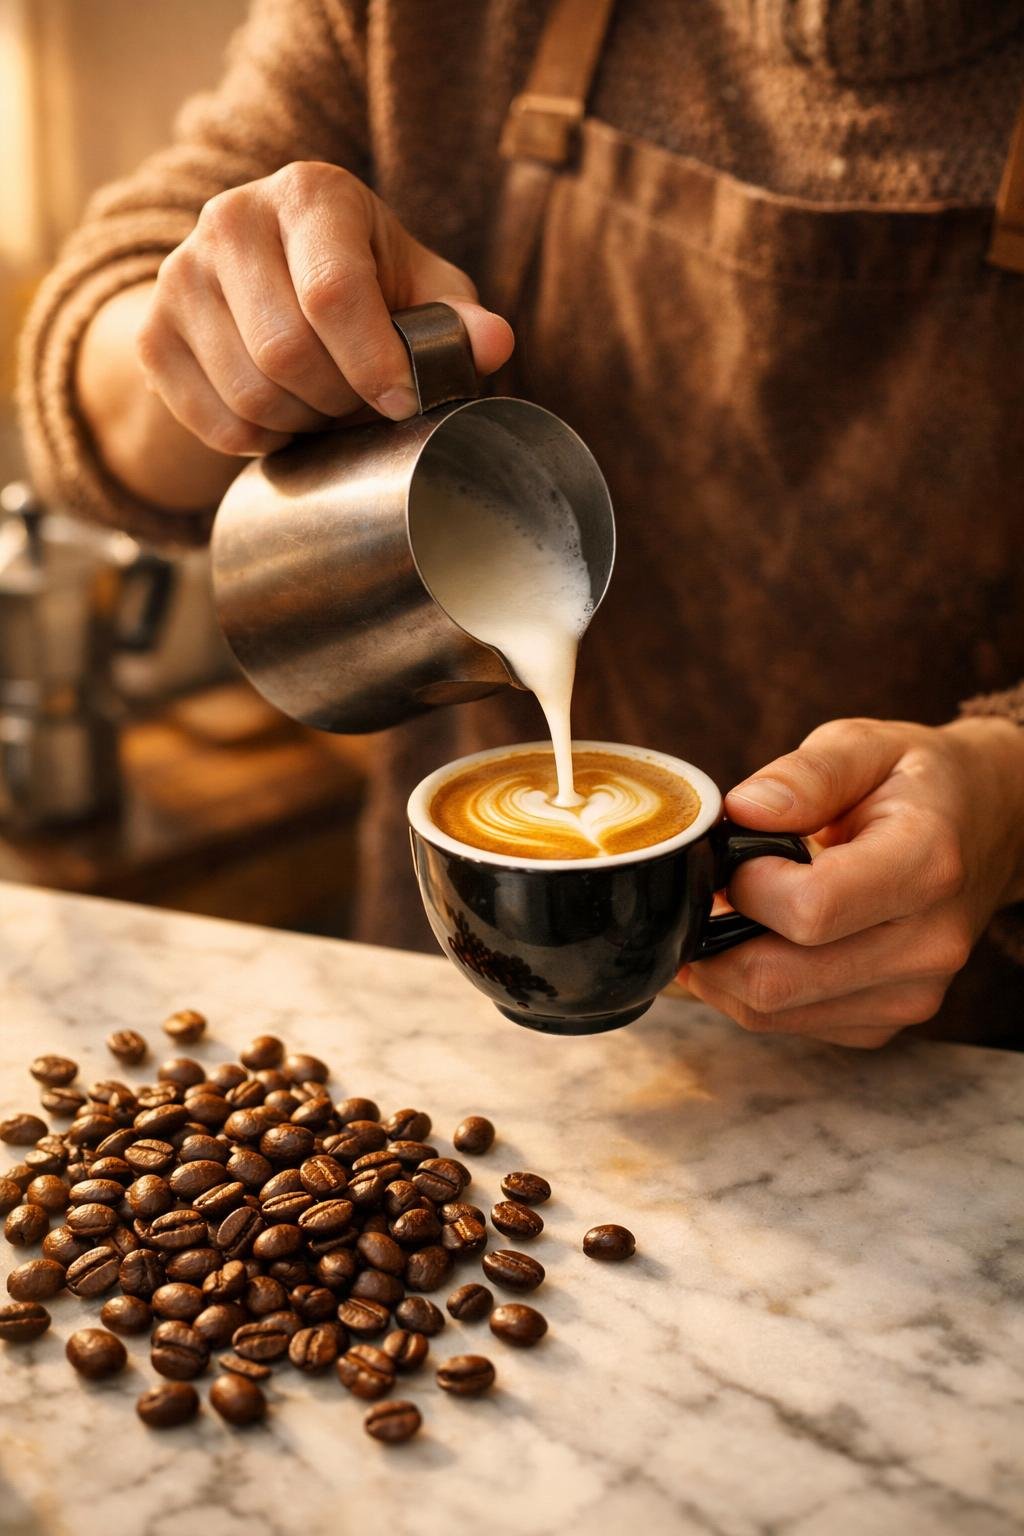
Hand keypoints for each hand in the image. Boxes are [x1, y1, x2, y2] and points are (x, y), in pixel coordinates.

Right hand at [136, 161, 513, 456]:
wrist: (268, 286)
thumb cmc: (367, 285)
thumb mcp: (423, 289)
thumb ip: (458, 319)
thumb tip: (494, 344)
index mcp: (310, 194)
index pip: (333, 295)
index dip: (374, 366)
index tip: (402, 402)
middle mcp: (231, 217)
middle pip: (287, 354)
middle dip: (339, 401)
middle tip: (363, 403)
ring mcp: (179, 273)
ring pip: (250, 395)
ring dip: (303, 424)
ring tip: (327, 406)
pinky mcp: (152, 332)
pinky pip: (215, 423)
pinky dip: (261, 442)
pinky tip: (285, 417)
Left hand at [680, 716, 1023, 1047]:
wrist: (986, 827)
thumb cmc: (914, 782)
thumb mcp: (864, 745)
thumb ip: (805, 774)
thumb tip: (743, 811)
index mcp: (926, 866)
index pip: (808, 910)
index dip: (747, 884)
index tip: (738, 854)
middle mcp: (927, 945)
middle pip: (776, 979)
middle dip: (714, 936)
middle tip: (711, 890)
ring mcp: (911, 994)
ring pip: (769, 1012)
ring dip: (724, 966)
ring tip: (732, 910)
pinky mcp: (886, 1022)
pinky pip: (786, 1023)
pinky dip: (751, 987)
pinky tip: (764, 939)